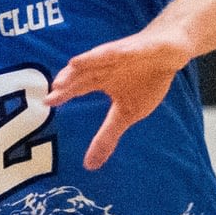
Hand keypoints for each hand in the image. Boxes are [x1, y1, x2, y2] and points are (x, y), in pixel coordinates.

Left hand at [51, 24, 195, 169]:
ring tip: (70, 70)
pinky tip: (98, 57)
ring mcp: (117, 55)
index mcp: (100, 80)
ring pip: (96, 59)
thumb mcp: (127, 114)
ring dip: (84, 65)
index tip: (45, 104)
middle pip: (82, 74)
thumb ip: (107, 137)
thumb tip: (90, 166)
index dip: (62, 95)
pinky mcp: (134, 48)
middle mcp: (104, 66)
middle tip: (52, 93)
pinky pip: (119, 52)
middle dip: (68, 82)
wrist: (170, 52)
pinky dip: (108, 54)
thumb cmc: (146, 80)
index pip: (77, 88)